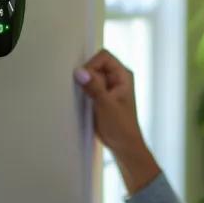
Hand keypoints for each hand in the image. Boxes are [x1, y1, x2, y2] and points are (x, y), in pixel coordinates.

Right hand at [74, 48, 160, 193]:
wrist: (124, 146)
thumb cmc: (121, 127)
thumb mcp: (105, 105)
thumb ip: (93, 87)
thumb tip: (79, 71)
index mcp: (123, 75)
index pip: (104, 56)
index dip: (92, 65)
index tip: (85, 80)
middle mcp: (116, 78)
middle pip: (95, 65)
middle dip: (87, 76)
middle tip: (85, 93)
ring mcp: (108, 87)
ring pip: (90, 76)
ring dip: (84, 85)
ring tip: (86, 100)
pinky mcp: (101, 96)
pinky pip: (89, 86)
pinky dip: (83, 92)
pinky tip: (84, 103)